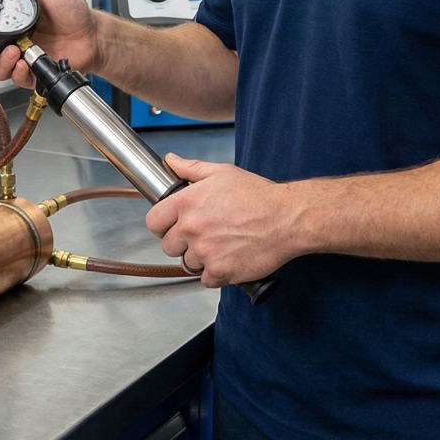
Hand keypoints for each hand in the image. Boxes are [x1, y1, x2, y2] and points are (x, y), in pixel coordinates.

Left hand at [145, 153, 293, 287]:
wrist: (286, 218)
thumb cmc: (258, 196)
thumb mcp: (222, 172)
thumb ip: (191, 168)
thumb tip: (171, 160)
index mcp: (188, 203)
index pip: (153, 222)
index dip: (162, 225)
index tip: (171, 226)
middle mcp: (192, 228)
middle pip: (168, 247)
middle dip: (183, 243)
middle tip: (202, 236)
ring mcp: (205, 252)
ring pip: (188, 264)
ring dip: (200, 259)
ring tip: (219, 246)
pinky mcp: (220, 271)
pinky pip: (206, 279)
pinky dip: (216, 273)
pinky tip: (228, 258)